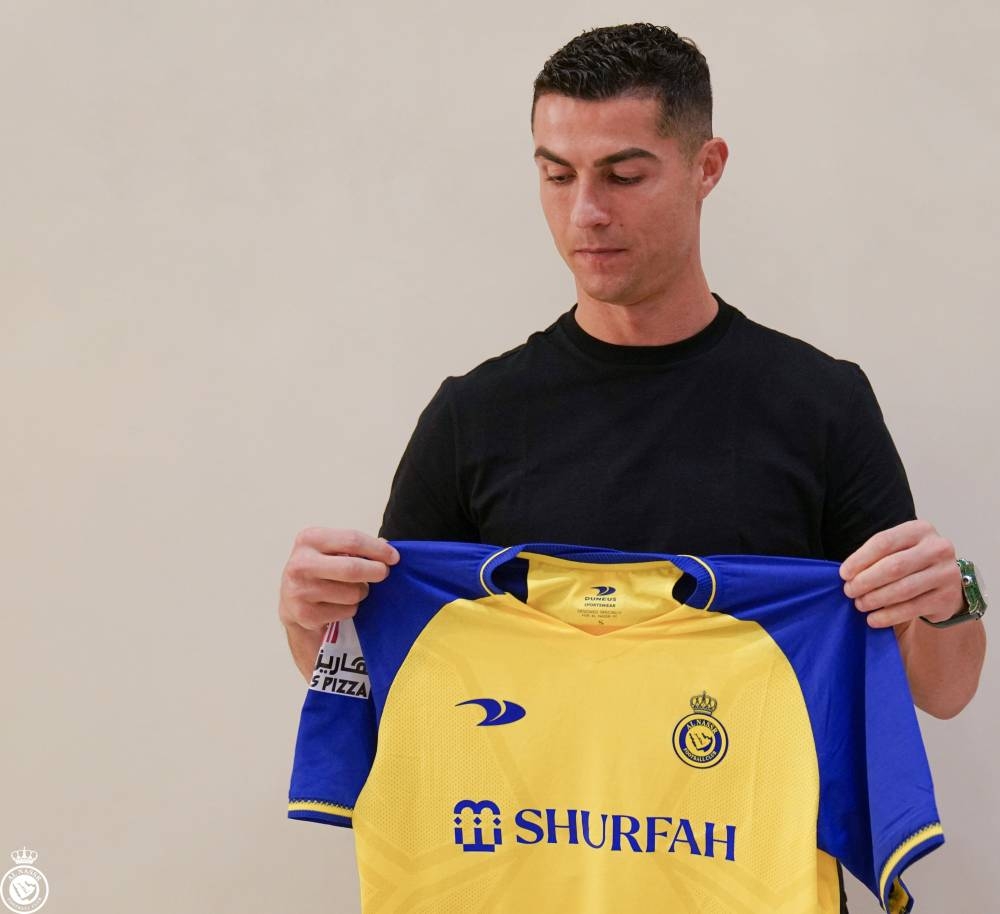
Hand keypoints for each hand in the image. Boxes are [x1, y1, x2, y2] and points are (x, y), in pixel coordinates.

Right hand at [279, 528, 399, 679]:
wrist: (292, 603)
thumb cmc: (319, 571)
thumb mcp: (331, 551)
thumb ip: (357, 547)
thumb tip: (388, 548)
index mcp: (310, 539)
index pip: (352, 540)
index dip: (378, 549)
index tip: (394, 557)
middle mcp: (301, 563)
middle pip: (353, 568)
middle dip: (376, 571)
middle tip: (383, 573)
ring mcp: (301, 590)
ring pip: (353, 593)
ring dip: (361, 593)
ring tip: (350, 590)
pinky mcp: (306, 614)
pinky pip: (347, 611)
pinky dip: (350, 609)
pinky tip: (338, 605)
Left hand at [839, 519, 963, 628]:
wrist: (946, 583)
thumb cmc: (911, 563)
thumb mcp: (897, 549)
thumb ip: (876, 556)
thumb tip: (847, 575)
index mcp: (920, 529)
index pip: (883, 541)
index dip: (859, 559)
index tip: (844, 574)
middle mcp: (937, 548)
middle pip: (893, 566)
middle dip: (866, 581)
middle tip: (849, 591)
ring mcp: (946, 573)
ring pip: (903, 589)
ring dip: (875, 599)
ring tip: (860, 604)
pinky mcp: (947, 597)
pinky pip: (912, 608)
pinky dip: (888, 616)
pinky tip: (873, 619)